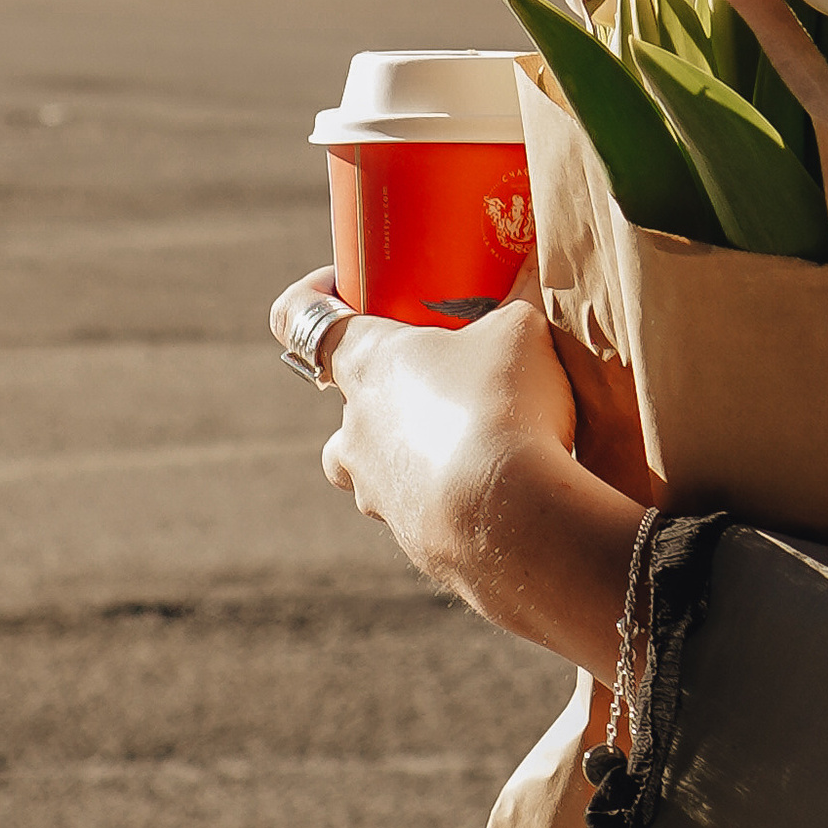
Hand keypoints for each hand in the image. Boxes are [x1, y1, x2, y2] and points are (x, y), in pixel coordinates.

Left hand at [268, 269, 639, 677]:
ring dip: (418, 453)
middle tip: (447, 383)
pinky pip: (424, 512)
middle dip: (392, 394)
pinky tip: (504, 492)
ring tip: (483, 446)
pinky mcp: (412, 542)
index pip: (299, 319)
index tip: (338, 288)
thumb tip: (528, 285)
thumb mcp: (520, 330)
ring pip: (381, 466)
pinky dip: (454, 501)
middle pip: (348, 406)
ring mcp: (377, 493)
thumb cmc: (502, 404)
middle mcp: (355, 430)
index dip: (309, 296)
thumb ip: (513, 309)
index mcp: (366, 364)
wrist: (513, 519)